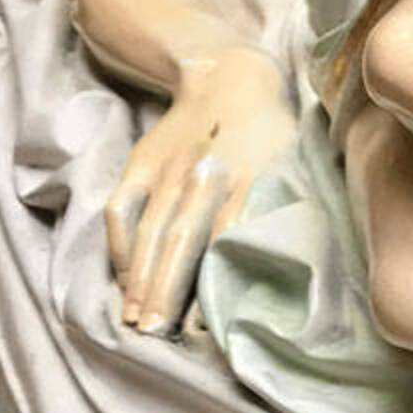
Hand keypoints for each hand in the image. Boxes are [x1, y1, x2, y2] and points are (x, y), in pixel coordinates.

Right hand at [107, 47, 292, 332]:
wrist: (230, 78)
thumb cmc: (271, 136)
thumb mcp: (292, 166)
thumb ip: (282, 213)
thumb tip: (285, 277)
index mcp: (249, 175)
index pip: (226, 239)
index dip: (210, 284)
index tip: (203, 329)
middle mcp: (204, 172)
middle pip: (179, 239)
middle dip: (165, 291)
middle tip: (155, 334)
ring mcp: (167, 167)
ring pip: (148, 229)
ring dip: (139, 278)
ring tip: (135, 320)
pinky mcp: (140, 162)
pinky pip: (121, 210)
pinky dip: (119, 247)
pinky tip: (124, 280)